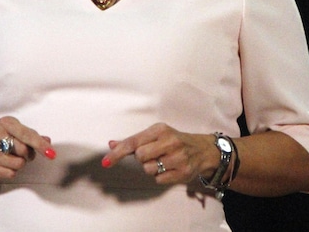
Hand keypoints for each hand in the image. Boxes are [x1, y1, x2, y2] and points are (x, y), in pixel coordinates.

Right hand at [0, 116, 55, 180]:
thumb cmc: (8, 140)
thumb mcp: (22, 134)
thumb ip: (36, 137)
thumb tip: (47, 141)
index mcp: (6, 122)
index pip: (26, 134)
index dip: (40, 145)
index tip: (51, 154)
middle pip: (22, 149)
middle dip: (29, 154)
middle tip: (25, 154)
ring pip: (17, 163)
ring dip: (21, 164)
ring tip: (16, 159)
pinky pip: (8, 173)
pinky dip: (12, 172)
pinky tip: (8, 167)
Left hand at [101, 123, 216, 184]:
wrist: (203, 150)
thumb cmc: (173, 141)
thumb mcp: (155, 135)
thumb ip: (133, 141)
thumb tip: (111, 144)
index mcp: (160, 129)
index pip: (133, 142)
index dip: (117, 153)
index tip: (105, 162)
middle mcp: (170, 141)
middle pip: (139, 156)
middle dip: (142, 158)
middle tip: (153, 154)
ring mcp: (178, 157)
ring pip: (148, 169)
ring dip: (152, 168)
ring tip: (164, 161)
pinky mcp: (183, 172)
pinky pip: (158, 179)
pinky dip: (161, 176)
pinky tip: (170, 169)